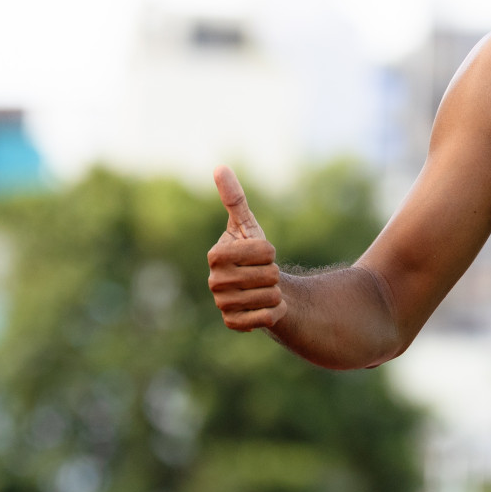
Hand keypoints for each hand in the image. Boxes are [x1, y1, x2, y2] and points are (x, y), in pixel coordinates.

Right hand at [206, 165, 285, 330]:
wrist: (258, 288)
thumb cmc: (253, 253)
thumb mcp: (247, 225)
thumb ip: (234, 198)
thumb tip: (219, 167)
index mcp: (216, 255)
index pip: (265, 252)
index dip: (270, 252)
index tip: (260, 254)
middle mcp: (214, 281)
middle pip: (270, 275)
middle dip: (274, 273)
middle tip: (262, 273)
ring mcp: (222, 304)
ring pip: (270, 296)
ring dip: (276, 293)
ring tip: (263, 289)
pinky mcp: (233, 324)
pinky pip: (267, 318)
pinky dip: (275, 312)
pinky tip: (264, 307)